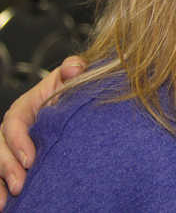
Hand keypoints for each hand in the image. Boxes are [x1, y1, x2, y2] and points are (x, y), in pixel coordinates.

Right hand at [0, 57, 85, 207]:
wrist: (77, 111)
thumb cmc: (70, 94)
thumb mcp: (70, 80)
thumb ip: (73, 71)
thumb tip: (74, 68)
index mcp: (24, 108)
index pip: (13, 123)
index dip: (18, 141)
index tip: (31, 159)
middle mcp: (12, 130)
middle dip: (6, 167)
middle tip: (19, 185)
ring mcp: (11, 148)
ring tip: (7, 201)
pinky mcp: (15, 163)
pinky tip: (5, 206)